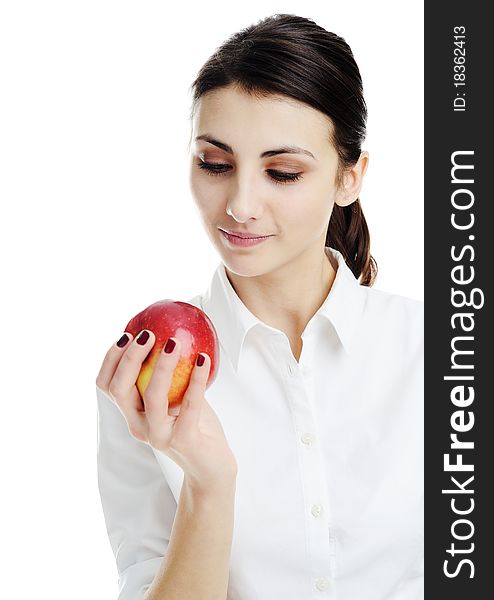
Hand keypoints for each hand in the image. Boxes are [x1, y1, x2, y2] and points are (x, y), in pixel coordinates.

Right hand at [96, 330, 237, 491]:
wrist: (211, 467)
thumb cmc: (193, 426)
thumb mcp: (175, 398)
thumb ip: (168, 376)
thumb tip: (169, 335)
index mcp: (132, 415)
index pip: (106, 386)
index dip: (111, 359)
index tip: (126, 334)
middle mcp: (139, 426)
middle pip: (120, 389)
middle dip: (130, 357)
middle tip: (147, 334)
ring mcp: (159, 435)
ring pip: (152, 396)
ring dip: (162, 365)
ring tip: (174, 343)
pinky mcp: (184, 439)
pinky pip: (190, 403)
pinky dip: (196, 378)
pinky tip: (203, 359)